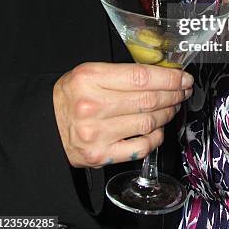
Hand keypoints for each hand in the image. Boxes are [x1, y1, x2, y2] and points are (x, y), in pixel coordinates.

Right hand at [53, 62, 192, 167]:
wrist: (46, 126)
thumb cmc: (72, 96)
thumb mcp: (90, 73)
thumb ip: (122, 73)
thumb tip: (162, 74)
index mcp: (90, 78)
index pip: (141, 77)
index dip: (169, 77)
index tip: (183, 77)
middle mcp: (93, 106)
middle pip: (148, 100)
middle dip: (174, 94)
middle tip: (183, 91)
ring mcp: (97, 133)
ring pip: (148, 122)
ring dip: (168, 113)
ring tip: (172, 106)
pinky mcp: (101, 155)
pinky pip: (140, 147)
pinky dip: (156, 137)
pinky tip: (158, 128)